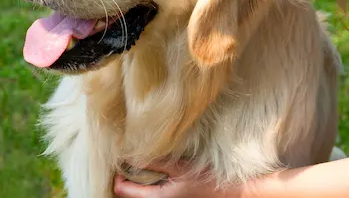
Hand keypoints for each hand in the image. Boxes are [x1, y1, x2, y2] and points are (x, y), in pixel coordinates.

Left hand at [113, 162, 233, 197]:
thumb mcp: (180, 168)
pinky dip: (150, 181)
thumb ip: (155, 162)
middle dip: (128, 175)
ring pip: (141, 192)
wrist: (230, 193)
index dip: (118, 174)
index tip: (123, 157)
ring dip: (139, 178)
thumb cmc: (207, 182)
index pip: (123, 190)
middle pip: (129, 192)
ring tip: (144, 161)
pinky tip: (157, 169)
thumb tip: (131, 156)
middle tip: (132, 156)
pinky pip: (152, 191)